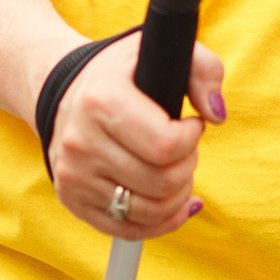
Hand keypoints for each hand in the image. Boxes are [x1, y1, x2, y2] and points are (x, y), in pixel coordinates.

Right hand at [42, 33, 225, 240]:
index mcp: (102, 100)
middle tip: (183, 148)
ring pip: (150, 211)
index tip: (189, 124)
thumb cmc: (120, 72)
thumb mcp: (160, 50)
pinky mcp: (72, 199)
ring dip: (178, 194)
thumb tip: (216, 115)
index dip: (191, 138)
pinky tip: (175, 204)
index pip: (167, 145)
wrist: (63, 89)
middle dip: (187, 166)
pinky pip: (128, 230)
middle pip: (162, 182)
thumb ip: (203, 70)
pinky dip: (161, 222)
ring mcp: (74, 175)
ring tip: (175, 169)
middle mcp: (82, 141)